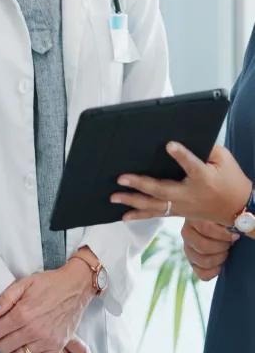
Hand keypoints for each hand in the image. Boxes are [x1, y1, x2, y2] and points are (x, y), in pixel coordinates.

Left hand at [0, 260, 94, 352]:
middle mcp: (33, 330)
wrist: (74, 287)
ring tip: (10, 347)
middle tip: (1, 335)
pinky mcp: (57, 346)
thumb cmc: (48, 284)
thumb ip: (5, 298)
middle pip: (4, 347)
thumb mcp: (23, 283)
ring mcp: (46, 340)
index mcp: (22, 313)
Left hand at [110, 143, 252, 225]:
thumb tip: (186, 137)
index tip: (169, 144)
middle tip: (121, 178)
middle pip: (161, 190)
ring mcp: (181, 206)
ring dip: (132, 201)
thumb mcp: (224, 160)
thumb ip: (206, 149)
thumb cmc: (230, 180)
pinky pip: (156, 214)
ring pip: (154, 205)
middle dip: (140, 184)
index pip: (192, 165)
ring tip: (114, 197)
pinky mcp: (178, 213)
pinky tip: (123, 215)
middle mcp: (189, 195)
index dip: (181, 155)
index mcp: (203, 178)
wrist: (238, 209)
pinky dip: (138, 215)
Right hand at [182, 220, 238, 280]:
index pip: (205, 229)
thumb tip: (236, 228)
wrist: (213, 226)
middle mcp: (186, 233)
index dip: (222, 235)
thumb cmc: (219, 219)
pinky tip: (220, 265)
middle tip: (229, 244)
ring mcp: (187, 249)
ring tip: (226, 252)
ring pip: (202, 261)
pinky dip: (214, 272)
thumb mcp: (220, 214)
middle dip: (221, 248)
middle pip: (203, 246)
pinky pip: (202, 274)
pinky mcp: (191, 262)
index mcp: (192, 218)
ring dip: (219, 259)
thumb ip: (226, 218)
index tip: (235, 236)